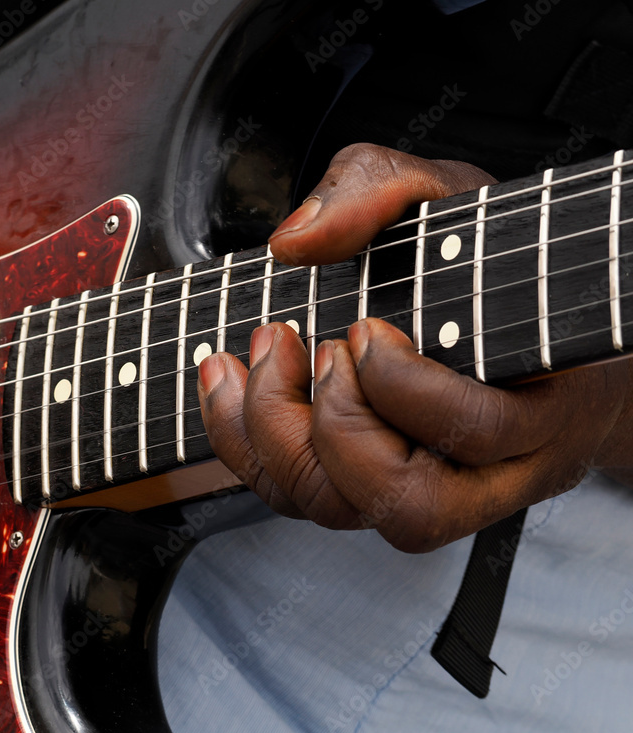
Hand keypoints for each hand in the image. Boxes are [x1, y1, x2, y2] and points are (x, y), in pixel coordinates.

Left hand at [197, 143, 632, 552]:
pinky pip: (297, 497)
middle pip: (405, 503)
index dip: (403, 385)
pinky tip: (225, 383)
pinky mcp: (361, 486)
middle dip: (332, 422)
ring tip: (250, 358)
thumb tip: (294, 242)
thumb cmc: (489, 264)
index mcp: (535, 407)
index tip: (364, 326)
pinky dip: (245, 444)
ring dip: (271, 437)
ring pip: (341, 510)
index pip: (476, 431)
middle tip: (301, 342)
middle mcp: (484, 472)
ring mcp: (418, 488)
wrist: (513, 312)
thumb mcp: (447, 197)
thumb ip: (379, 192)